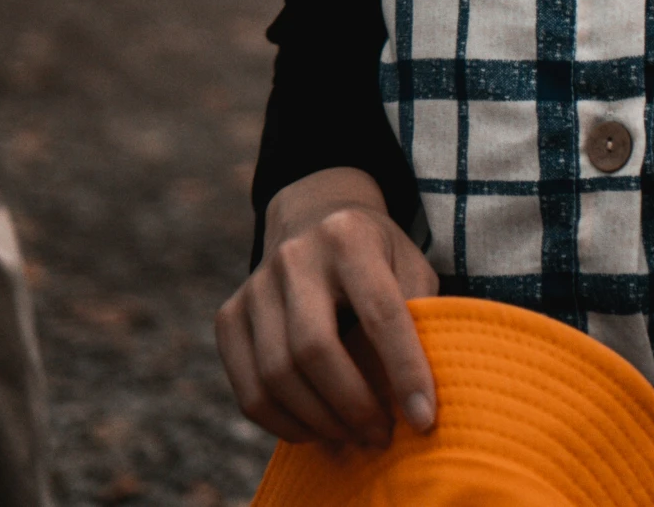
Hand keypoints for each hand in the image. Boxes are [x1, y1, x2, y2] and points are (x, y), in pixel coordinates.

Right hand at [215, 167, 439, 448]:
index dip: (404, 371)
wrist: (313, 217)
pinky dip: (283, 425)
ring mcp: (255, 285)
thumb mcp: (409, 263)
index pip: (380, 312)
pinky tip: (316, 430)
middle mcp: (295, 255)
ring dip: (320, 423)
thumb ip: (419, 316)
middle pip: (314, 349)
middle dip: (352, 406)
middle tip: (381, 436)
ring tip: (353, 437)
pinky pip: (249, 392)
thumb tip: (418, 397)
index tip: (423, 419)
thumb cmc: (375, 254)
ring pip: (276, 376)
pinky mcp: (230, 316)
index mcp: (349, 235)